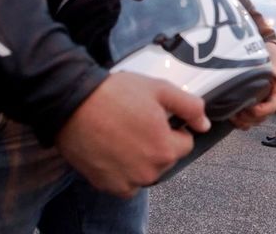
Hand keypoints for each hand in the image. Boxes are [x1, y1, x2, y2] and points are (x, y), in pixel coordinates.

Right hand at [55, 72, 209, 197]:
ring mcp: (126, 181)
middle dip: (158, 143)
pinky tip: (113, 149)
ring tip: (123, 134)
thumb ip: (190, 107)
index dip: (173, 128)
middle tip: (137, 122)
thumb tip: (204, 124)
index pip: (185, 143)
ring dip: (141, 158)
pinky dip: (123, 170)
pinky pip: (126, 183)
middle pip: (166, 159)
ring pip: (146, 171)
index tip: (157, 117)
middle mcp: (149, 171)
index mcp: (165, 149)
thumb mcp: (160, 90)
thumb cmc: (116, 94)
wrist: (71, 103)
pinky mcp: (106, 185)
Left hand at [230, 42, 275, 129]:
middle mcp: (272, 101)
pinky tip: (232, 117)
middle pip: (263, 117)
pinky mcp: (256, 104)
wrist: (270, 55)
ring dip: (244, 121)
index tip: (251, 108)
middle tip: (237, 113)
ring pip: (255, 120)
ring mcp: (264, 104)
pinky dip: (241, 121)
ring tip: (233, 116)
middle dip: (250, 118)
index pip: (272, 107)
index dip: (261, 111)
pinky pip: (249, 119)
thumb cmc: (273, 58)